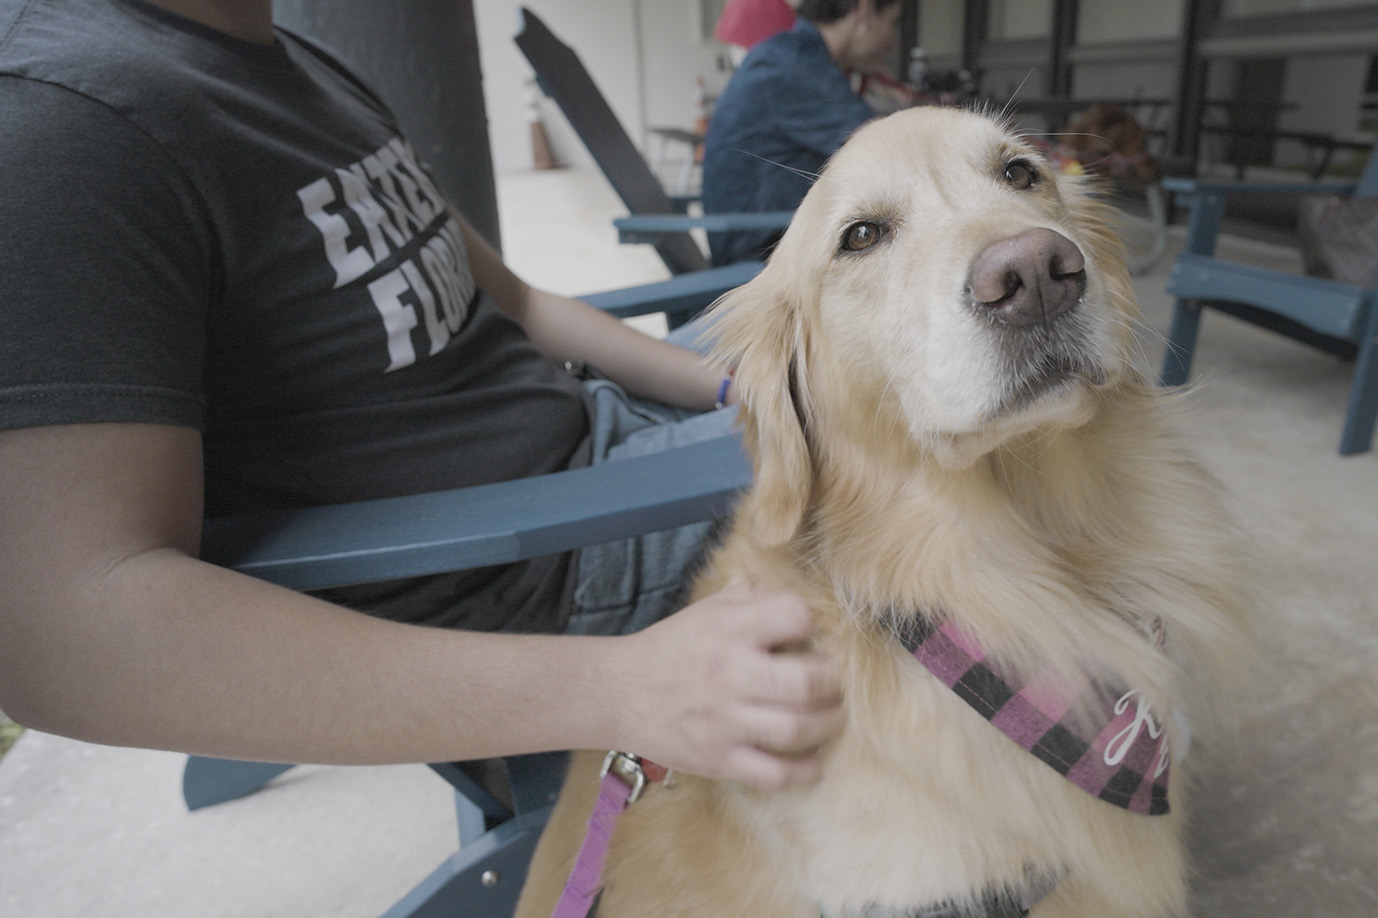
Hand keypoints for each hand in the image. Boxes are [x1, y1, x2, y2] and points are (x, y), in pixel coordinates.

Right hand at [611, 584, 843, 789]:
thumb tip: (798, 601)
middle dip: (832, 682)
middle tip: (832, 683)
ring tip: (830, 716)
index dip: (811, 623)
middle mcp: (730, 674)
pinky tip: (814, 761)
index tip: (811, 635)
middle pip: (807, 681)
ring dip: (827, 723)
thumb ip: (753, 600)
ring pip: (797, 729)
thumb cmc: (671, 648)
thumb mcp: (707, 609)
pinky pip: (774, 774)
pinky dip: (804, 771)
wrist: (619, 693)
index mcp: (729, 630)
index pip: (795, 616)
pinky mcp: (719, 760)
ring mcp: (725, 721)